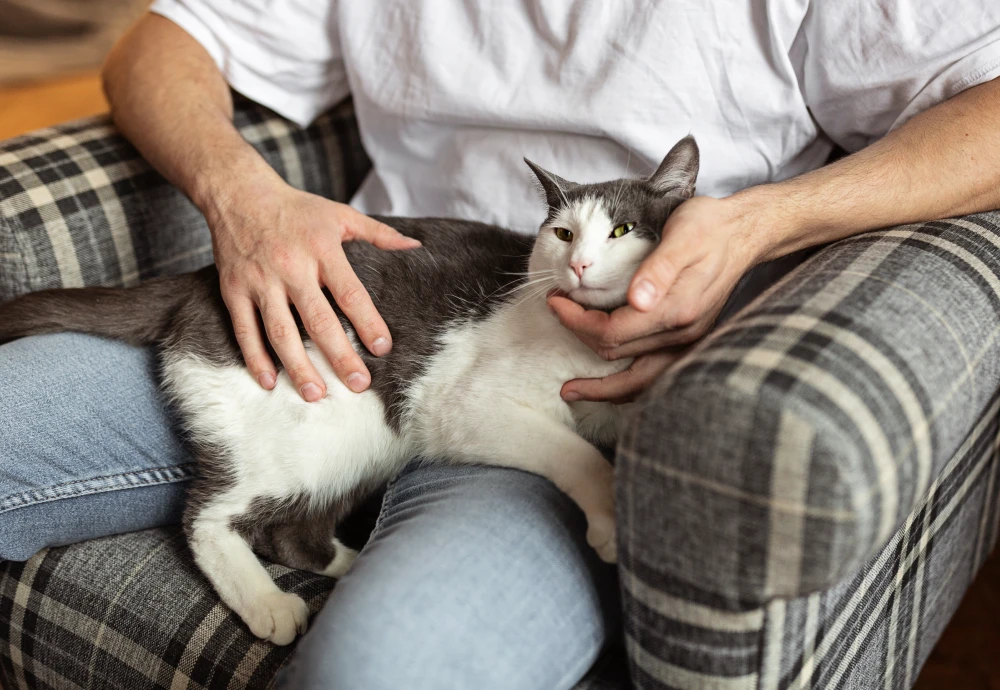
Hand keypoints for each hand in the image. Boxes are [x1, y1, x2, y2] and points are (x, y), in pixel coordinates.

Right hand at [211, 182, 420, 401]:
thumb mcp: (340, 214)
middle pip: (318, 320)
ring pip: (280, 332)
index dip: (368, 322)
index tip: (383, 349)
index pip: (350, 292)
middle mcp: (291, 267)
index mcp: (322, 249)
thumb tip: (416, 245)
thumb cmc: (297, 209)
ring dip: (298, 366)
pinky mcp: (233, 290)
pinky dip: (255, 358)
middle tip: (358, 384)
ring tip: (316, 394)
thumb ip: (379, 233)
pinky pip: (245, 330)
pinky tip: (269, 383)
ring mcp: (260, 281)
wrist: (238, 194)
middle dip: (339, 356)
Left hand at [549, 195, 763, 402]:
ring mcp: (687, 342)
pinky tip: (608, 385)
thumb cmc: (710, 227)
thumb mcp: (683, 235)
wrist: (744, 233)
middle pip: (616, 355)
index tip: (555, 301)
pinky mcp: (687, 342)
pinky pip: (652, 377)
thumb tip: (636, 300)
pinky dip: (626, 386)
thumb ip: (660, 268)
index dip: (576, 322)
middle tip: (554, 315)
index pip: (612, 332)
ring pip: (637, 382)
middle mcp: (683, 335)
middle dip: (579, 337)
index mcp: (677, 309)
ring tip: (572, 390)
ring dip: (602, 388)